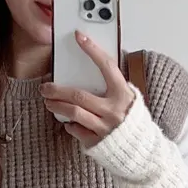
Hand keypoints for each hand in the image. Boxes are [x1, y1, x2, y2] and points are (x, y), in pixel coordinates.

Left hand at [41, 32, 134, 148]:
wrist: (141, 150)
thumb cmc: (132, 120)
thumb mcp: (129, 98)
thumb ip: (113, 86)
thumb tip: (95, 65)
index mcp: (123, 94)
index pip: (106, 66)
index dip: (93, 50)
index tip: (79, 36)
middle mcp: (113, 111)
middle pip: (79, 96)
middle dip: (58, 90)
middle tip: (45, 87)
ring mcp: (104, 128)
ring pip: (73, 113)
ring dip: (57, 106)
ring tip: (49, 102)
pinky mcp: (97, 142)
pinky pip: (76, 130)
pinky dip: (69, 124)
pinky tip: (68, 121)